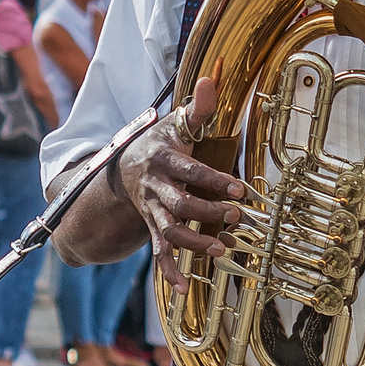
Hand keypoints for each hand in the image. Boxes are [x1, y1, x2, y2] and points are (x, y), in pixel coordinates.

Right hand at [116, 76, 245, 292]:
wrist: (124, 167)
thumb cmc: (161, 142)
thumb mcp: (177, 123)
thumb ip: (198, 106)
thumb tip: (211, 78)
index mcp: (163, 159)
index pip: (190, 170)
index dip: (213, 181)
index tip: (239, 190)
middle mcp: (155, 187)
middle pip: (180, 204)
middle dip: (208, 213)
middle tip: (236, 218)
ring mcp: (152, 210)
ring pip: (170, 231)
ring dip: (195, 243)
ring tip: (223, 250)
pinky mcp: (152, 227)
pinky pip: (158, 251)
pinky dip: (168, 270)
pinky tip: (181, 287)